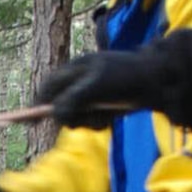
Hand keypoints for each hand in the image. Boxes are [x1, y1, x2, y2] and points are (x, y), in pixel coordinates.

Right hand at [41, 49, 171, 128]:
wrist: (159, 81)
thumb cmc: (126, 77)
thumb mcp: (96, 86)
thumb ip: (72, 99)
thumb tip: (55, 115)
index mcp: (77, 69)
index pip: (49, 86)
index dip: (38, 102)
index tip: (32, 123)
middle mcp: (82, 81)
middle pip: (61, 104)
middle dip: (69, 116)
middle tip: (82, 121)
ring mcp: (93, 94)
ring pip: (76, 114)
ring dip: (86, 121)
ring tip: (102, 119)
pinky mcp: (104, 105)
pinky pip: (92, 119)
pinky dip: (98, 123)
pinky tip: (111, 118)